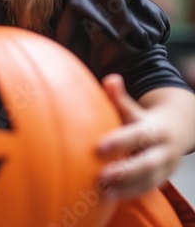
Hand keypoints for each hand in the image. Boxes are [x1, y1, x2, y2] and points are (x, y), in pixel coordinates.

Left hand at [97, 74, 182, 199]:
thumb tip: (111, 79)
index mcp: (155, 129)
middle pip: (148, 163)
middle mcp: (163, 149)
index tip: (99, 147)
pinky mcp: (160, 179)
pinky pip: (147, 189)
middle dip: (126, 171)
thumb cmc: (143, 119)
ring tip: (103, 192)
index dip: (121, 141)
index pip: (139, 136)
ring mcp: (164, 167)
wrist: (177, 130)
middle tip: (102, 175)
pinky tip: (109, 197)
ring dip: (127, 188)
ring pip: (149, 180)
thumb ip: (119, 97)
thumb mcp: (133, 108)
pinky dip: (130, 194)